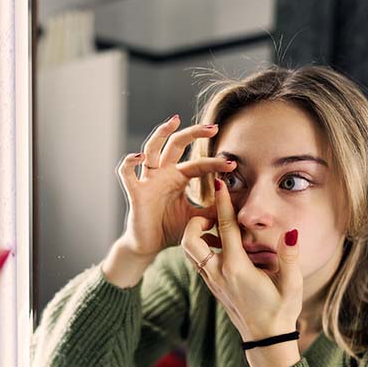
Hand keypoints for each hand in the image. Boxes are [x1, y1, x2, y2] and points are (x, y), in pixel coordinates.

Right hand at [115, 114, 236, 259]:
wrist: (150, 246)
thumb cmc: (171, 229)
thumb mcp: (198, 218)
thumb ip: (215, 210)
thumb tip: (240, 205)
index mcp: (179, 177)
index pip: (199, 164)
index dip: (215, 163)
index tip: (233, 164)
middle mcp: (163, 173)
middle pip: (176, 144)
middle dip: (194, 133)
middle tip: (213, 127)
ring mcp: (148, 180)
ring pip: (151, 148)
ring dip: (161, 133)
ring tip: (174, 120)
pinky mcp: (135, 191)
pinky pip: (127, 173)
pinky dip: (130, 162)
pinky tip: (139, 157)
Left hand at [180, 178, 302, 341]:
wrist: (264, 340)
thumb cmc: (281, 312)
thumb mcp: (292, 284)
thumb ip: (289, 257)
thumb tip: (291, 233)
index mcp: (237, 269)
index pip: (226, 228)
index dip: (222, 204)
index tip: (218, 183)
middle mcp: (218, 273)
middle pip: (191, 240)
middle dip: (195, 221)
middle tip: (212, 213)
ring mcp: (212, 281)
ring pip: (190, 251)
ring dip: (196, 234)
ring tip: (216, 226)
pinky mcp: (212, 286)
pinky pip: (198, 261)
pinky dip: (201, 247)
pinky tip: (219, 243)